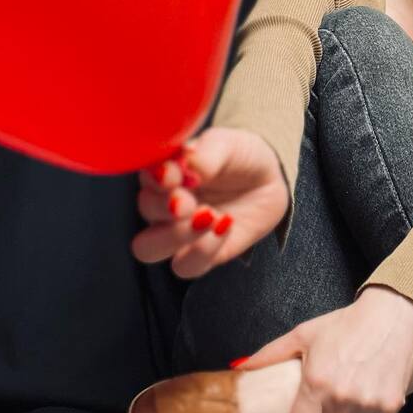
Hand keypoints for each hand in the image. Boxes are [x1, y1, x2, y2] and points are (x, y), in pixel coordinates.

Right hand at [131, 126, 289, 278]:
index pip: (144, 177)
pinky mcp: (199, 254)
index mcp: (163, 171)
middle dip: (164, 208)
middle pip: (144, 211)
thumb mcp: (226, 145)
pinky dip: (202, 251)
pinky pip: (184, 267)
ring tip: (209, 216)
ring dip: (174, 236)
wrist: (268, 179)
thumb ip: (204, 155)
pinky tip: (225, 225)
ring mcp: (178, 232)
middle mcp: (163, 203)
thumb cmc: (239, 156)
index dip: (155, 179)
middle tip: (190, 202)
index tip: (174, 175)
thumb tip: (186, 165)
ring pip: (147, 249)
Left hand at [238, 286, 412, 412]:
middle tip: (319, 412)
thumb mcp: (304, 334)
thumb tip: (240, 366)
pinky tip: (360, 405)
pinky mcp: (390, 407)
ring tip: (339, 406)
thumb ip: (270, 354)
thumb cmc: (346, 324)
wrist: (391, 315)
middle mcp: (341, 398)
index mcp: (316, 382)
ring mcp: (368, 405)